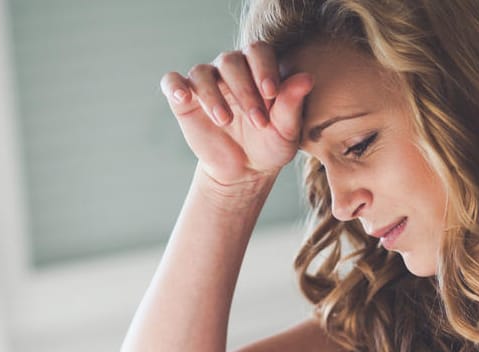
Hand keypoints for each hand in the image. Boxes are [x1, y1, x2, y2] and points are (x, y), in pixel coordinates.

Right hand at [159, 42, 314, 189]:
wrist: (244, 171)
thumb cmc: (269, 145)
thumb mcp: (286, 130)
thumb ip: (292, 104)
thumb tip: (306, 78)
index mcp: (257, 69)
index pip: (258, 52)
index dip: (263, 68)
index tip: (271, 94)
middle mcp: (231, 70)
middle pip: (230, 60)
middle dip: (245, 90)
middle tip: (257, 121)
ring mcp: (206, 83)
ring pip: (202, 72)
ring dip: (213, 95)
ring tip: (225, 121)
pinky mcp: (184, 100)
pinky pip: (172, 82)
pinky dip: (175, 87)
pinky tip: (183, 98)